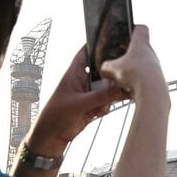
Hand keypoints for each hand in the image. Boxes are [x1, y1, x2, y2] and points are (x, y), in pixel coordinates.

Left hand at [26, 39, 137, 155]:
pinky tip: (101, 112)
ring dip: (111, 93)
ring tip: (114, 97)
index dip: (96, 44)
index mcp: (74, 73)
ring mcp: (88, 93)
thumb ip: (101, 96)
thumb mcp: (79, 104)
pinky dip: (107, 106)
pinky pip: (106, 101)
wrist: (51, 137)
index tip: (113, 39)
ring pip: (107, 87)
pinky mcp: (92, 106)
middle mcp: (82, 81)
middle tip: (125, 73)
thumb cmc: (56, 115)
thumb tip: (121, 90)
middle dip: (112, 72)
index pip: (85, 52)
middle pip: (101, 70)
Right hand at [98, 25, 166, 102]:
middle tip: (118, 60)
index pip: (140, 29)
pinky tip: (129, 88)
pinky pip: (145, 77)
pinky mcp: (157, 79)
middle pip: (140, 48)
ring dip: (134, 69)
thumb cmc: (136, 74)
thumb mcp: (112, 68)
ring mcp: (155, 66)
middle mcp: (151, 52)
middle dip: (129, 54)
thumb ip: (106, 66)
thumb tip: (104, 69)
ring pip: (143, 64)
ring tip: (122, 78)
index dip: (133, 28)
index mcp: (141, 43)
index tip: (127, 31)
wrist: (152, 92)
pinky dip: (138, 80)